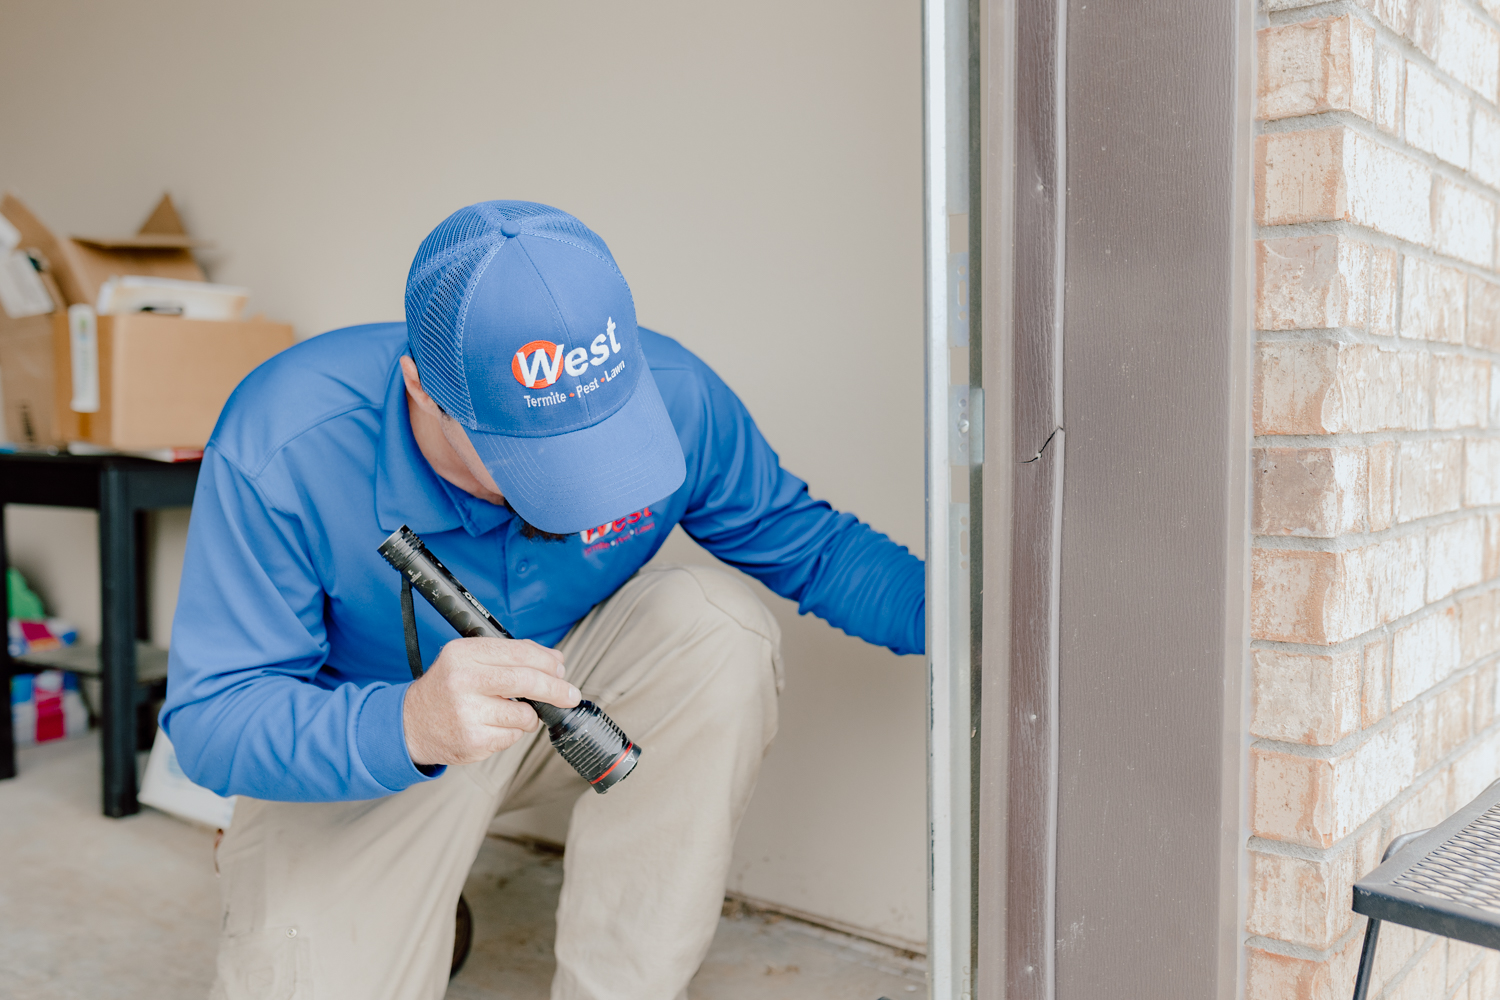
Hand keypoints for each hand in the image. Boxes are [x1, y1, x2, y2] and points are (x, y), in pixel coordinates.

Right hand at [402, 637, 579, 766]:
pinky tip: (492, 726)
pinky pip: (512, 736)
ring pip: (524, 715)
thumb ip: (509, 656)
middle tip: (570, 694)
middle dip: (556, 689)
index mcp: (463, 654)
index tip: (562, 670)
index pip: (518, 653)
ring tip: (511, 713)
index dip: (547, 662)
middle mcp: (463, 680)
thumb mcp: (468, 660)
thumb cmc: (448, 689)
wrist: (410, 725)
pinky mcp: (472, 740)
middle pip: (526, 681)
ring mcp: (467, 713)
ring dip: (529, 716)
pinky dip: (512, 733)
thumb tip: (555, 661)